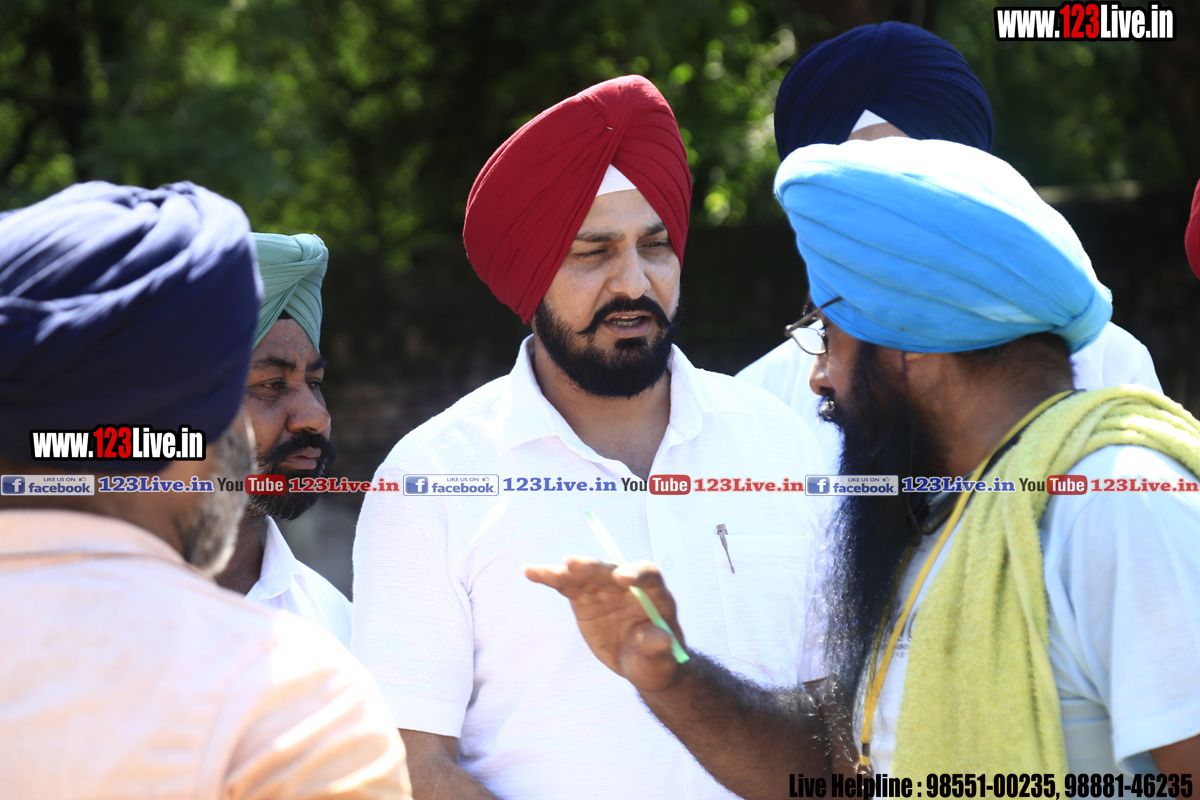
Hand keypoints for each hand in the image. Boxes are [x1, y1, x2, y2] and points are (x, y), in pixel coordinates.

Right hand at [525, 557, 685, 692]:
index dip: (636, 574)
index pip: (648, 576)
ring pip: (585, 576)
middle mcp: (629, 587)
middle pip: (611, 571)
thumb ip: (658, 649)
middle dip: (593, 568)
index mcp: (655, 596)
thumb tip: (663, 640)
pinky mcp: (586, 599)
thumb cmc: (655, 662)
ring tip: (545, 572)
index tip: (621, 579)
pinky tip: (532, 571)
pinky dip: (551, 578)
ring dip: (566, 573)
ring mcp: (606, 591)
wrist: (639, 663)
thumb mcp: (659, 662)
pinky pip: (569, 586)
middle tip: (573, 564)